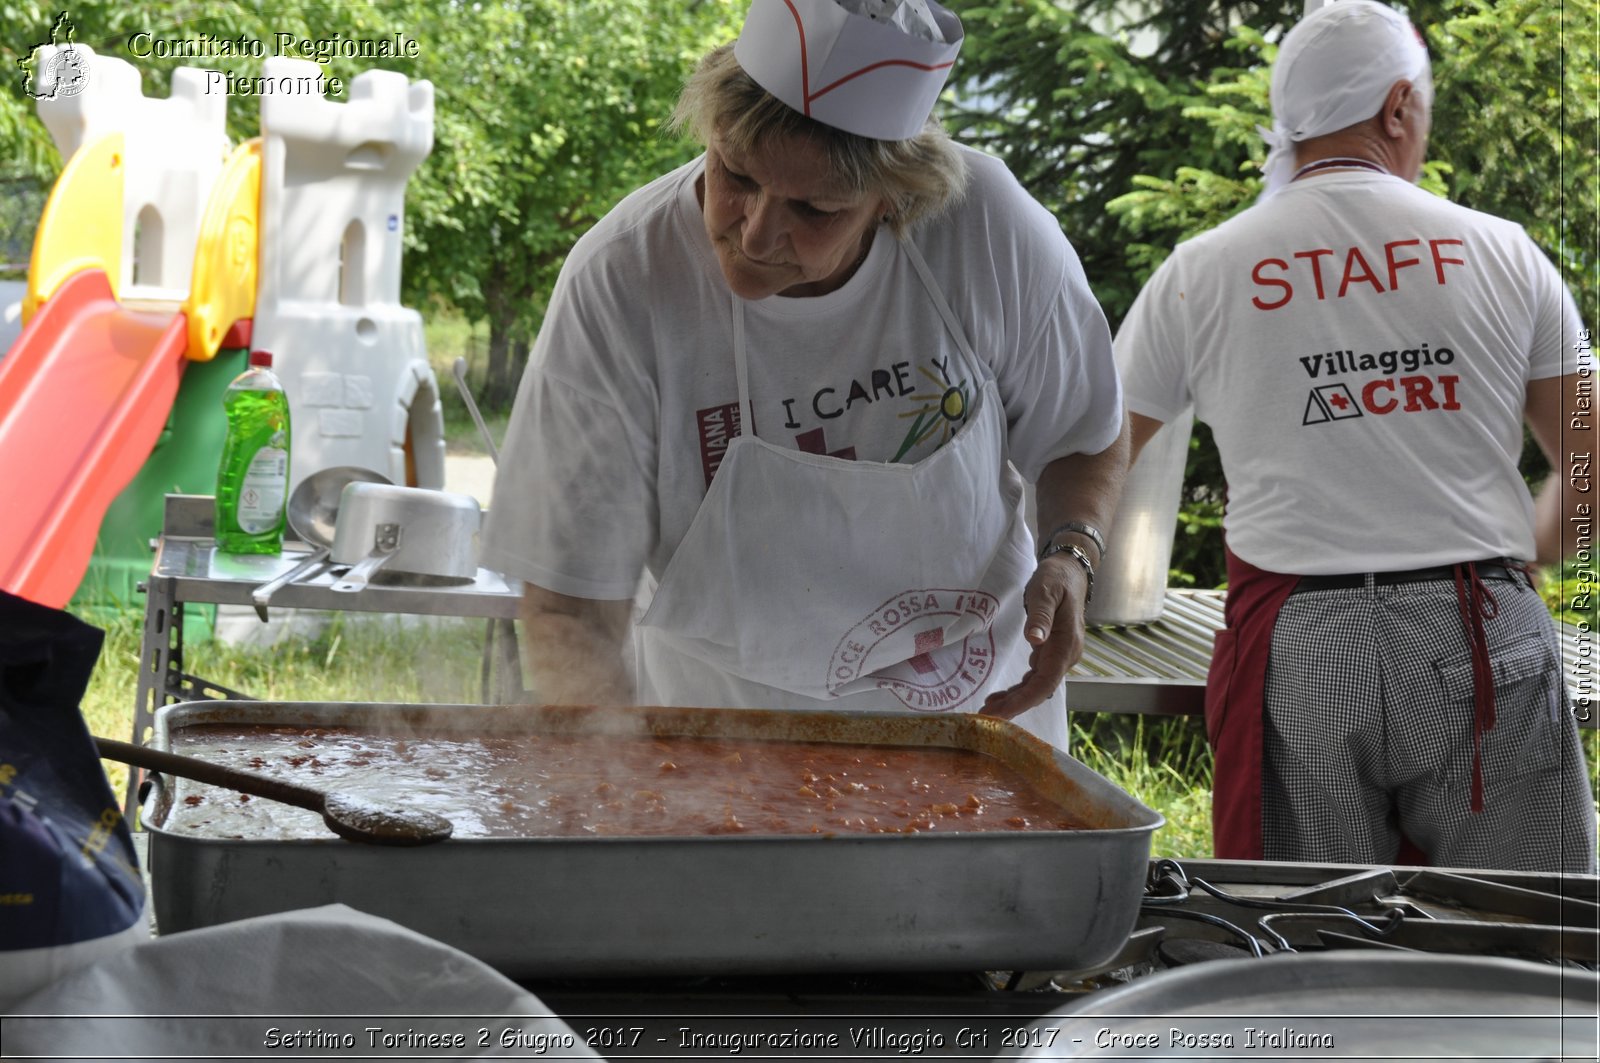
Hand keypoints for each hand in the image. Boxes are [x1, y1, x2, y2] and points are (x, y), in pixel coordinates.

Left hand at [980, 553, 1088, 719]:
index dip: (1024, 700)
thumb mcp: (1045, 592)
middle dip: (1014, 705)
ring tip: (989, 709)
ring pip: (1037, 686)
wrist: (1070, 572)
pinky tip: (1003, 696)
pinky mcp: (1052, 653)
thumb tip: (1034, 639)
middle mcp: (1067, 655)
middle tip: (985, 715)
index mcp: (1066, 644)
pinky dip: (1020, 689)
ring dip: (1015, 699)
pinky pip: (1036, 677)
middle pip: (1040, 689)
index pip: (1045, 682)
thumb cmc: (1056, 579)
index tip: (1002, 713)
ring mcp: (1060, 655)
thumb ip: (1040, 617)